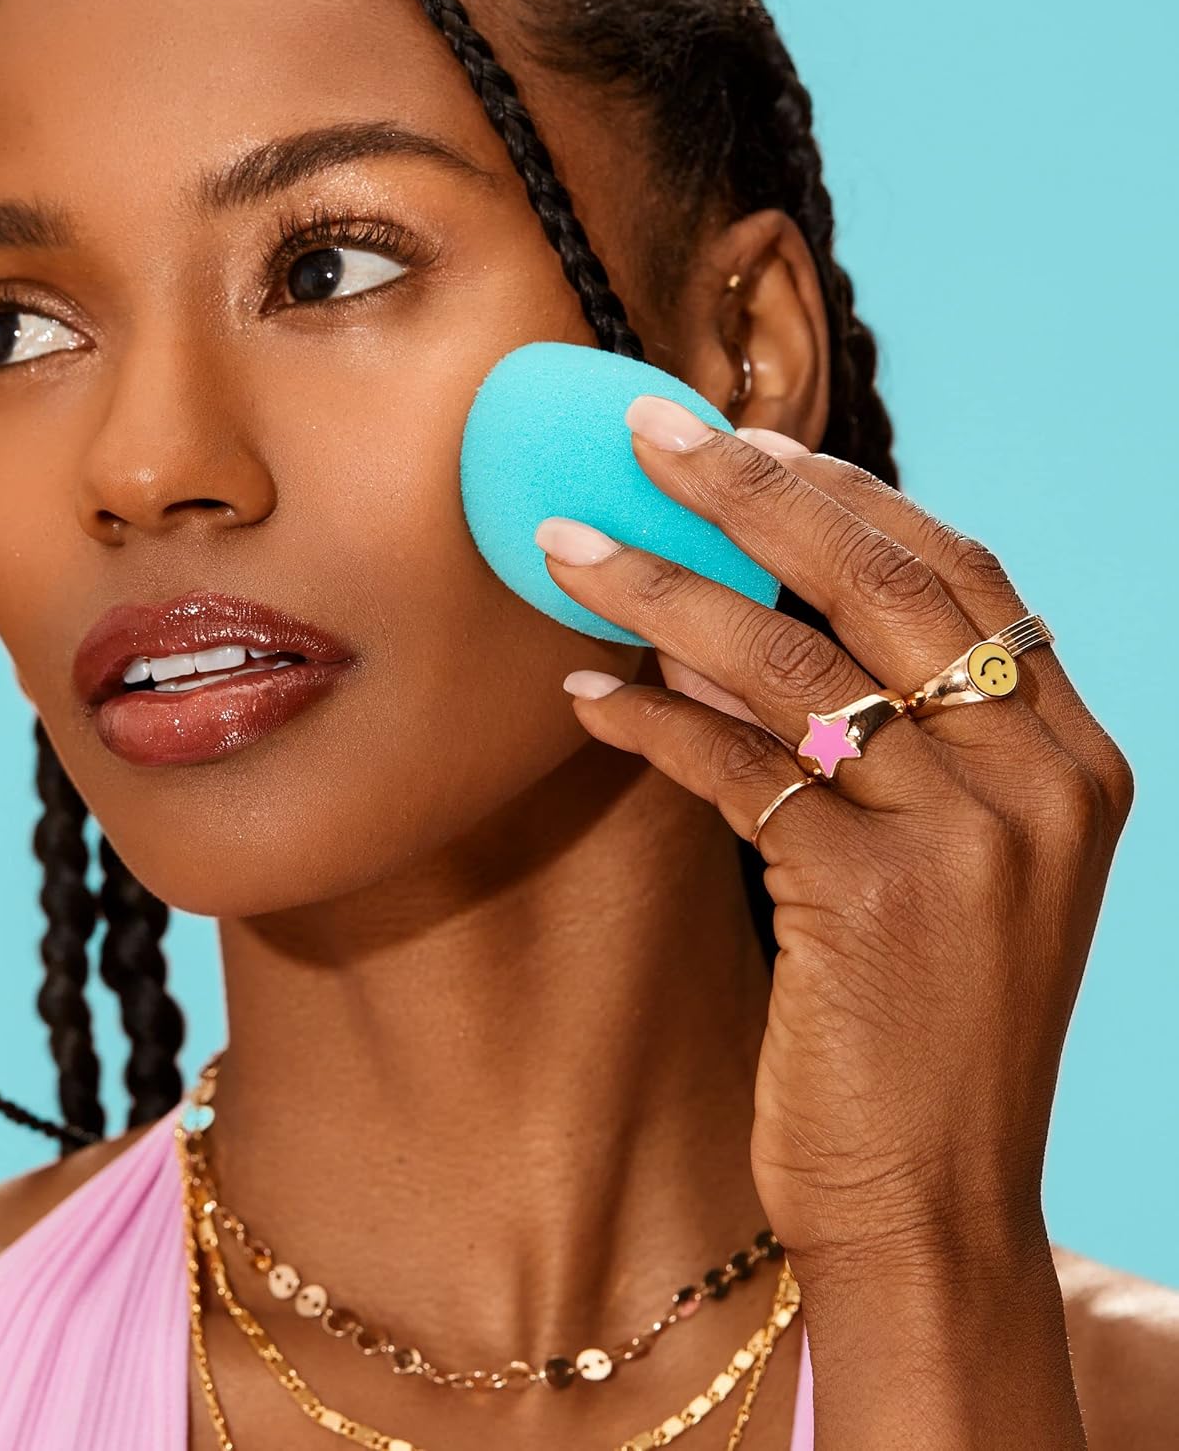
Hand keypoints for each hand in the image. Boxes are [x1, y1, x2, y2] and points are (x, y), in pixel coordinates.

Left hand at [533, 397, 1134, 1272]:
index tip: (739, 442)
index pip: (954, 570)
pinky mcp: (878, 900)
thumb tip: (724, 623)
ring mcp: (969, 836)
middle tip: (646, 431)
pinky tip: (584, 693)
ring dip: (663, 591)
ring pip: (791, 662)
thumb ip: (865, 740)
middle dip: (751, 490)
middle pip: (880, 577)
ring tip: (566, 546)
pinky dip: (651, 723)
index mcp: (1067, 754)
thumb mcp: (927, 864)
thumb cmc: (913, 1028)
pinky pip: (738, 769)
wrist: (930, 1202)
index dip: (839, 494)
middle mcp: (1039, 776)